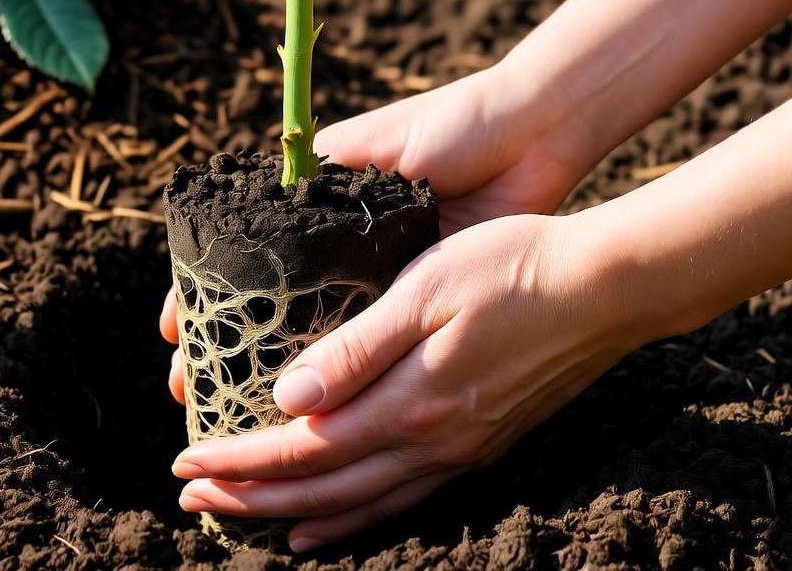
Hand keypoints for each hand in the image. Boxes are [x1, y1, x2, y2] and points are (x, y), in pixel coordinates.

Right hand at [160, 64, 598, 401]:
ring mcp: (380, 283)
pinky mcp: (421, 304)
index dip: (203, 299)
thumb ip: (318, 174)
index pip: (243, 263)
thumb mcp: (371, 148)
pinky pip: (372, 348)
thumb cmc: (449, 127)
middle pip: (271, 315)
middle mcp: (342, 255)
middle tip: (192, 394)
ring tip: (236, 420)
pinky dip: (341, 379)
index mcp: (318, 212)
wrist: (531, 135)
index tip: (172, 336)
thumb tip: (243, 211)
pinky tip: (309, 413)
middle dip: (229, 354)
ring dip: (275, 382)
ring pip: (316, 344)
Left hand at [169, 213, 641, 551]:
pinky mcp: (479, 445)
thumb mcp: (421, 290)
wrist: (606, 287)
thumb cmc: (511, 269)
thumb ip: (354, 350)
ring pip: (359, 504)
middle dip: (249, 496)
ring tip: (243, 520)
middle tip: (190, 495)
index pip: (301, 448)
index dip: (239, 461)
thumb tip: (286, 398)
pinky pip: (403, 500)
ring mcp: (458, 450)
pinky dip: (356, 519)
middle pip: (321, 488)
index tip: (185, 459)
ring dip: (293, 514)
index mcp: (407, 403)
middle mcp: (429, 441)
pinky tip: (330, 524)